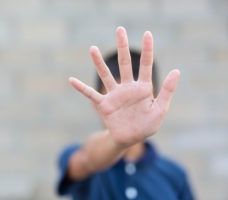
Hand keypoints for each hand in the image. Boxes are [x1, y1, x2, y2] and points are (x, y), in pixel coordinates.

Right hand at [69, 27, 179, 146]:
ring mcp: (114, 95)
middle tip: (120, 30)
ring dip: (99, 63)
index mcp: (143, 88)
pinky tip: (71, 80)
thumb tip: (176, 70)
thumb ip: (167, 91)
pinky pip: (90, 94)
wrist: (130, 139)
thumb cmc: (146, 125)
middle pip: (125, 63)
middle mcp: (128, 87)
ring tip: (93, 48)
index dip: (147, 50)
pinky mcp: (104, 104)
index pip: (146, 65)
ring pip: (106, 75)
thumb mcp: (160, 110)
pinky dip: (81, 88)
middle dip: (122, 47)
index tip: (147, 34)